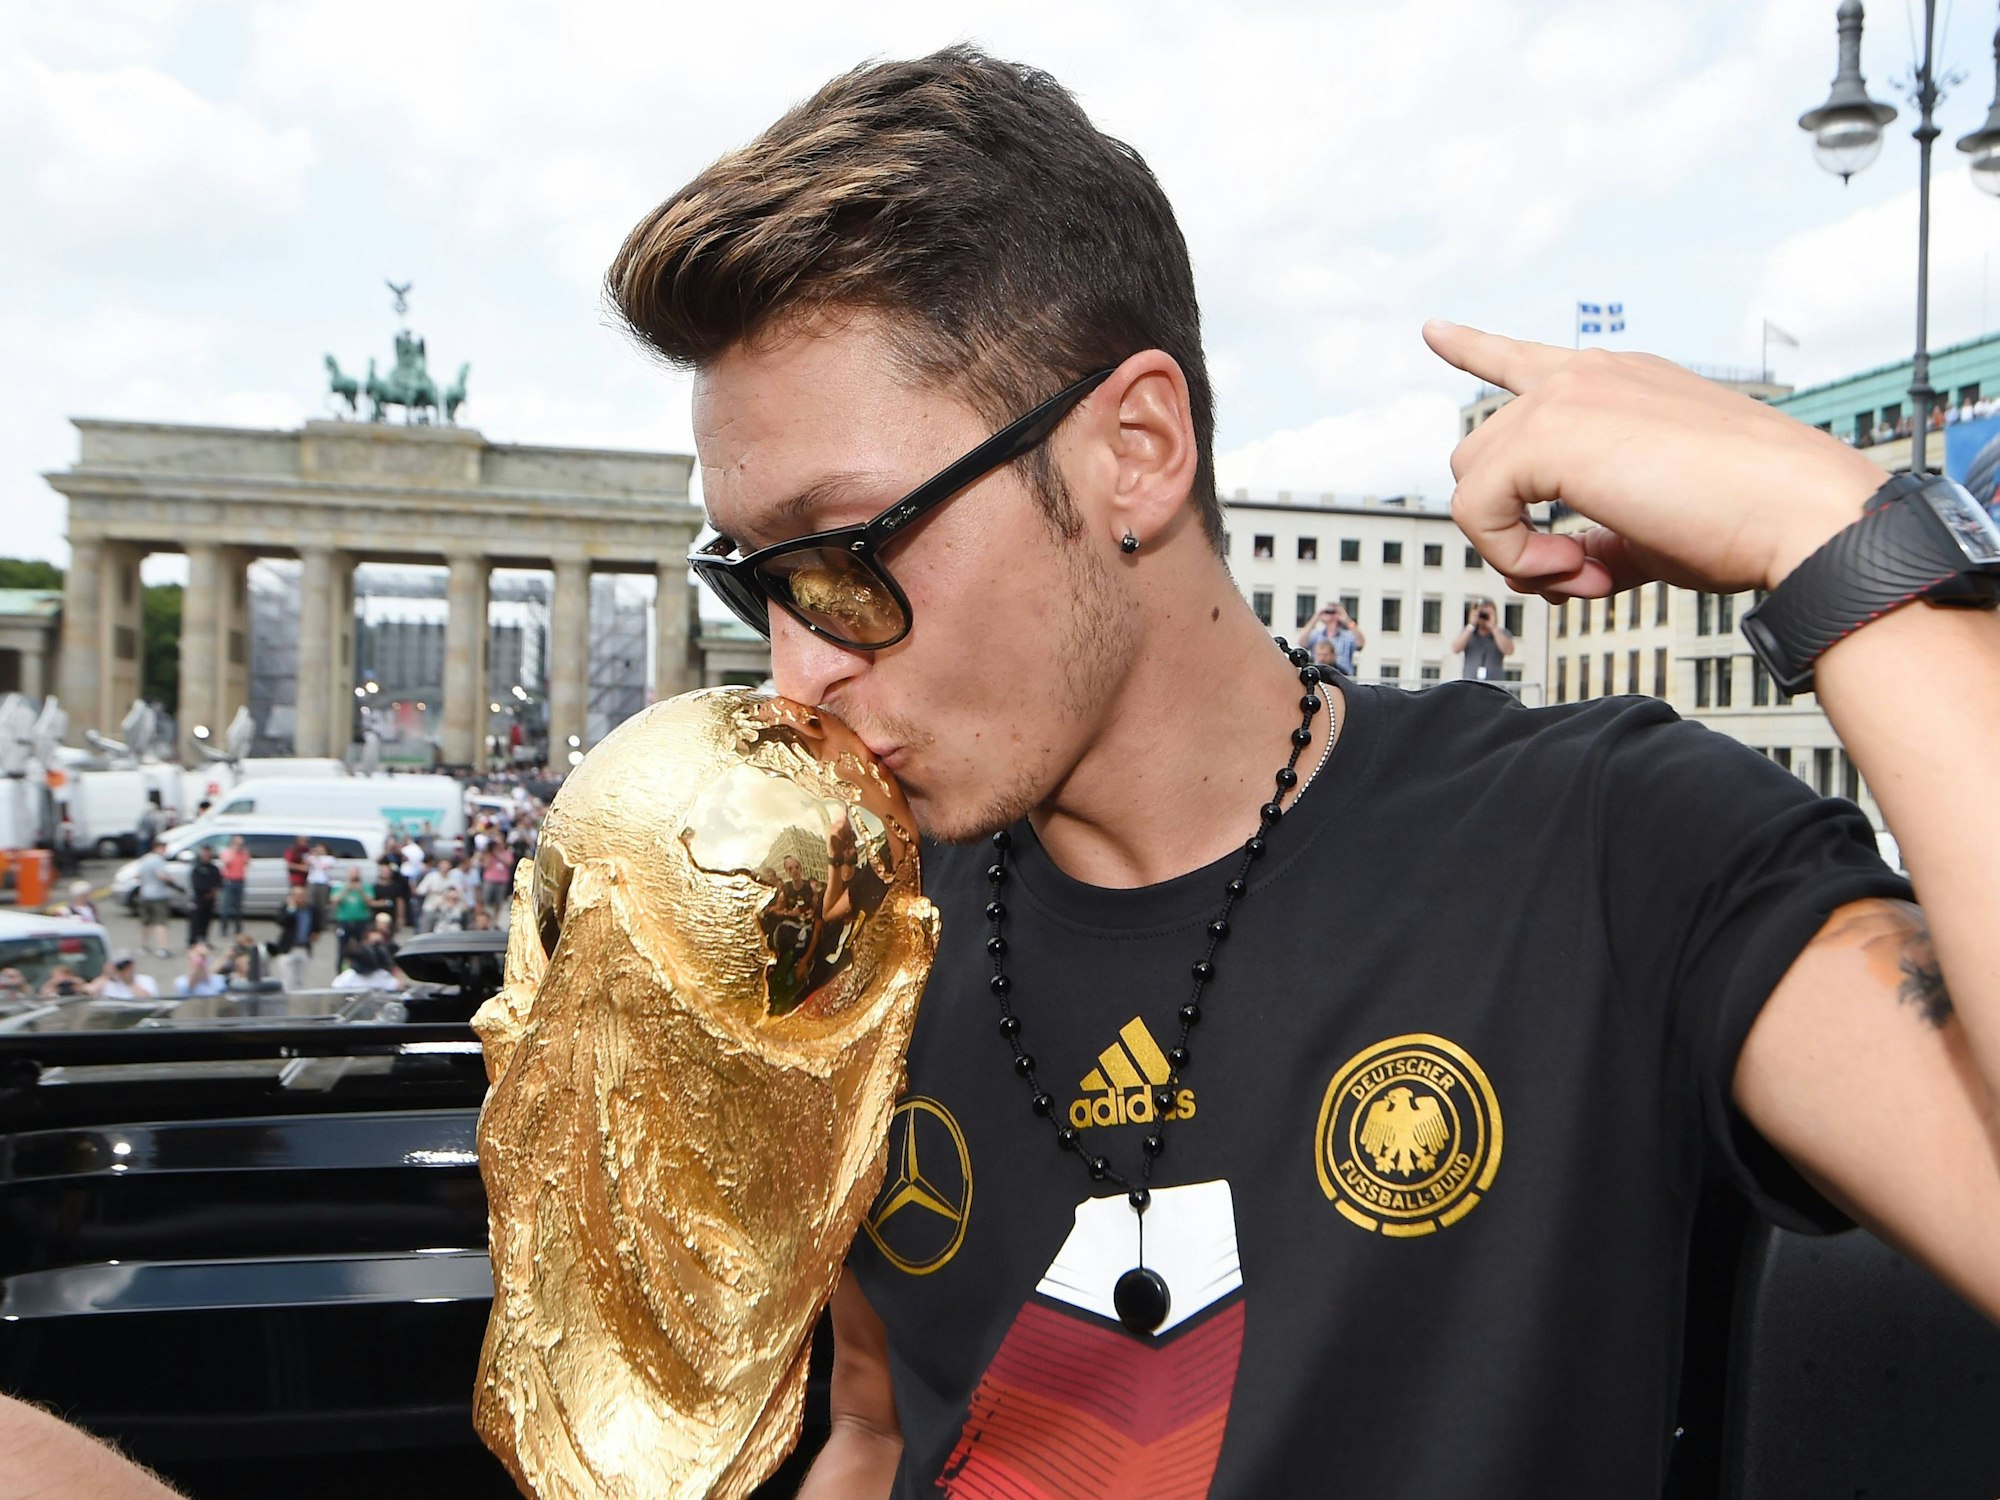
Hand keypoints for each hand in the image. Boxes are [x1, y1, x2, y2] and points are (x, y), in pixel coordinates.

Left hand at [1423, 321, 1882, 598]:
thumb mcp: (1652, 526)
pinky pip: (1477, 511)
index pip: (1525, 359)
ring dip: (1516, 550)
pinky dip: (1514, 556)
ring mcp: (1565, 396)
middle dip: (1514, 532)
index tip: (1435, 332)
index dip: (1474, 348)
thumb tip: (1557, 568)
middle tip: (1585, 573)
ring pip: (1473, 486)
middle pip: (1483, 460)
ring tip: (1586, 573)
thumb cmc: (1747, 522)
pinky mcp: (1549, 432)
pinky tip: (1576, 570)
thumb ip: (1595, 535)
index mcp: (1617, 380)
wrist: (1801, 514)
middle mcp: (1585, 375)